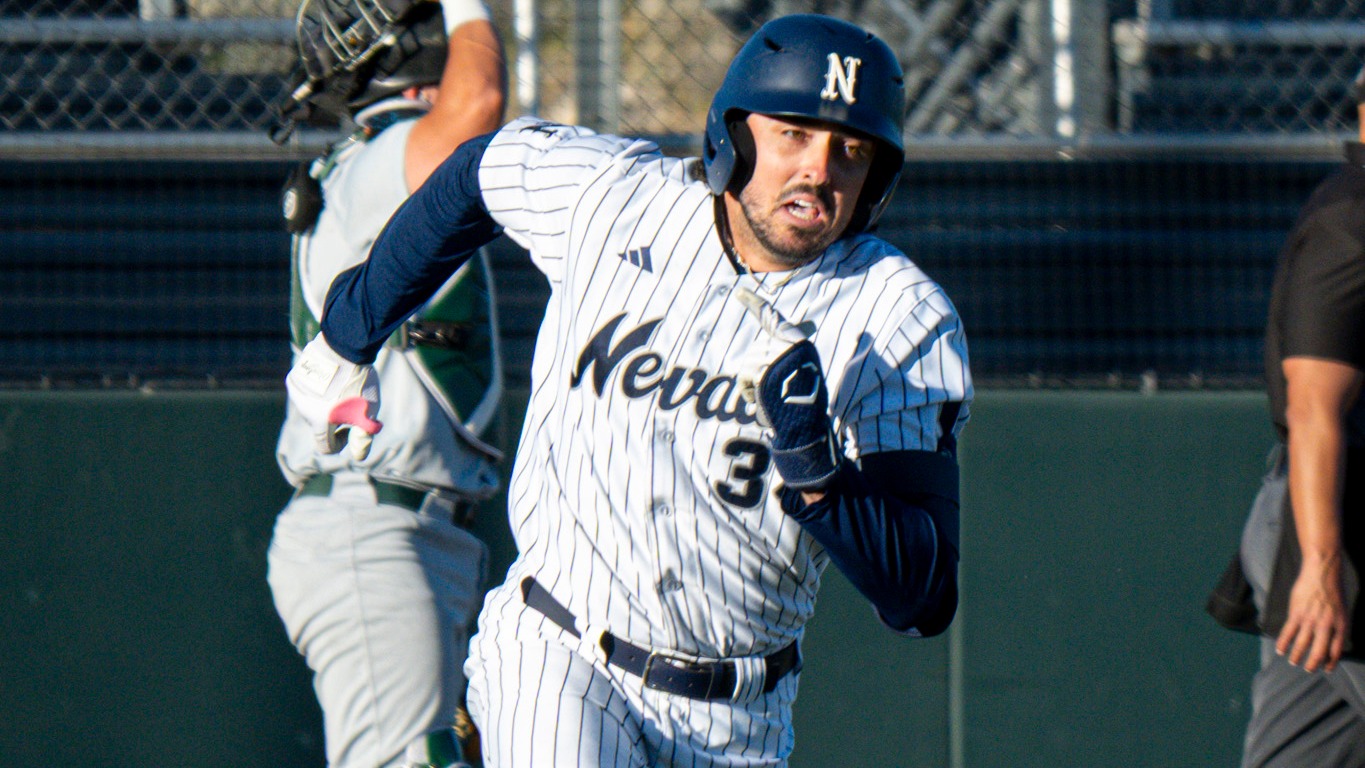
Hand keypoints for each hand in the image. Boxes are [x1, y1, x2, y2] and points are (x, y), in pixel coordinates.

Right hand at [285, 334, 382, 459]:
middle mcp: (303, 409)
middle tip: (350, 403)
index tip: (349, 428)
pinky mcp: (293, 377)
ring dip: (324, 403)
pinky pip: (305, 391)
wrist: (344, 345)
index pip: (325, 446)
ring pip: (311, 407)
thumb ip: (363, 436)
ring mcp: (296, 393)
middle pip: (318, 425)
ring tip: (341, 387)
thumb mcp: (367, 411)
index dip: (340, 442)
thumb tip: (359, 457)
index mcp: (319, 422)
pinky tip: (331, 376)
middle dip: (333, 420)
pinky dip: (317, 389)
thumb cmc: (359, 381)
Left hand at [735, 287, 840, 489]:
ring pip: (747, 368)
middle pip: (755, 353)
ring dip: (755, 388)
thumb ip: (788, 355)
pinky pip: (744, 382)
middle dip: (757, 375)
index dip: (753, 302)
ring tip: (774, 397)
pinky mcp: (758, 369)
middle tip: (776, 392)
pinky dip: (750, 395)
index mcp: (798, 341)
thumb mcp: (801, 372)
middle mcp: (784, 343)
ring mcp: (771, 354)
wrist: (806, 422)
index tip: (739, 291)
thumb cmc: (806, 402)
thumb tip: (794, 333)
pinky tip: (764, 400)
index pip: (771, 316)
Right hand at [1277, 553, 1347, 671]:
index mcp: (1340, 625)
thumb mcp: (1341, 610)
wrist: (1322, 573)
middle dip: (1312, 664)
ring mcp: (1310, 620)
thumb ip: (1337, 625)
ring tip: (1293, 661)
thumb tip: (1331, 639)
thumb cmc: (1333, 589)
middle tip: (1308, 669)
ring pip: (1302, 644)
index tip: (1326, 668)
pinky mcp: (1296, 614)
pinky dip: (1283, 643)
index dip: (1331, 662)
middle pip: (1319, 652)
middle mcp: (1326, 626)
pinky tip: (1280, 649)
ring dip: (1296, 656)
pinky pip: (1288, 632)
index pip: (1336, 650)